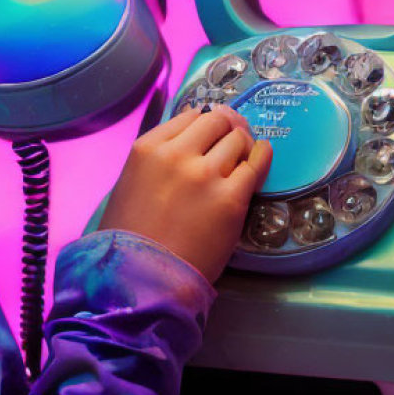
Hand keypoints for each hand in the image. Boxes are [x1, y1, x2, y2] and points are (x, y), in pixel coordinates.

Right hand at [99, 105, 271, 283]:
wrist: (143, 278)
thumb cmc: (131, 235)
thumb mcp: (132, 181)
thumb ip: (159, 158)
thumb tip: (192, 138)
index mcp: (147, 148)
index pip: (189, 116)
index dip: (205, 123)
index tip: (212, 132)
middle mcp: (176, 154)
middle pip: (217, 121)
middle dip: (227, 128)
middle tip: (232, 140)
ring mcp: (205, 175)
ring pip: (238, 139)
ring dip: (243, 145)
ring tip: (244, 156)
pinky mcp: (231, 198)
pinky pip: (255, 165)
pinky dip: (262, 156)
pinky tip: (262, 155)